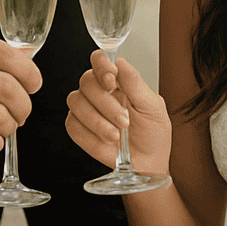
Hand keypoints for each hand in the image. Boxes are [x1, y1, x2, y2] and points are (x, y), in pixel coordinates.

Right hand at [66, 50, 171, 175]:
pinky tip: (106, 141)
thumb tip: (120, 63)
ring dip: (98, 120)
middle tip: (124, 120)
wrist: (147, 164)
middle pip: (87, 81)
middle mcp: (100, 92)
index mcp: (118, 82)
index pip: (100, 61)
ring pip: (76, 101)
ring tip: (117, 135)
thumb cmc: (153, 135)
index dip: (101, 66)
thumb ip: (135, 83)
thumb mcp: (152, 106)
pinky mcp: (78, 129)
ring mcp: (87, 110)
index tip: (111, 81)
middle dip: (105, 102)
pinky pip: (72, 124)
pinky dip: (90, 134)